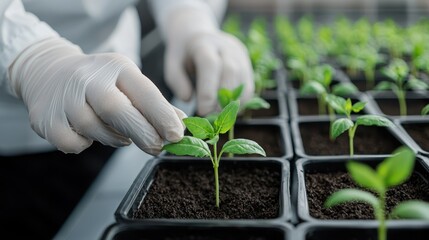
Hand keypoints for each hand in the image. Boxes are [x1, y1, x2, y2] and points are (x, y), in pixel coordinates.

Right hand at [8, 38, 185, 154]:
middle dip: (141, 132)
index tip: (176, 135)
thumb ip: (153, 103)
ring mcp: (64, 98)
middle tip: (157, 148)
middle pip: (116, 109)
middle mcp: (88, 78)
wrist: (49, 72)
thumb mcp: (127, 82)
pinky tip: (88, 133)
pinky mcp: (46, 118)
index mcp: (116, 66)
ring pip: (95, 129)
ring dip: (114, 139)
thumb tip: (181, 123)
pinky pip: (73, 143)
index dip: (162, 116)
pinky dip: (84, 144)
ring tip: (121, 134)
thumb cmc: (100, 81)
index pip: (143, 92)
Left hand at [162, 6, 253, 115]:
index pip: (210, 65)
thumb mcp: (172, 65)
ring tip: (218, 116)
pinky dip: (240, 103)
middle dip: (222, 100)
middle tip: (211, 118)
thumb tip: (188, 98)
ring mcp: (240, 55)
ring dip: (232, 104)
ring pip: (243, 81)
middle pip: (230, 72)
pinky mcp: (247, 64)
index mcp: (204, 44)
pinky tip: (227, 110)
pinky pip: (249, 87)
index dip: (208, 91)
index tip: (202, 111)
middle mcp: (226, 46)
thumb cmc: (183, 56)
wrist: (198, 36)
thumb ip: (177, 82)